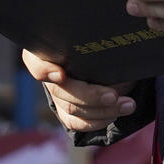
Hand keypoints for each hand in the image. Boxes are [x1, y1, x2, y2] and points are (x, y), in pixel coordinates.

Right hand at [20, 48, 138, 132]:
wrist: (107, 60)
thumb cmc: (102, 43)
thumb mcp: (100, 40)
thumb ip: (97, 45)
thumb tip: (111, 52)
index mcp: (50, 50)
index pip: (35, 61)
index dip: (44, 69)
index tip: (61, 75)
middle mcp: (48, 74)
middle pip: (60, 91)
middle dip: (90, 96)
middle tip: (114, 95)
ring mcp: (56, 95)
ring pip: (72, 109)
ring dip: (103, 110)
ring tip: (128, 104)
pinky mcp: (65, 113)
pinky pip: (77, 123)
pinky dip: (99, 121)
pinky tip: (116, 113)